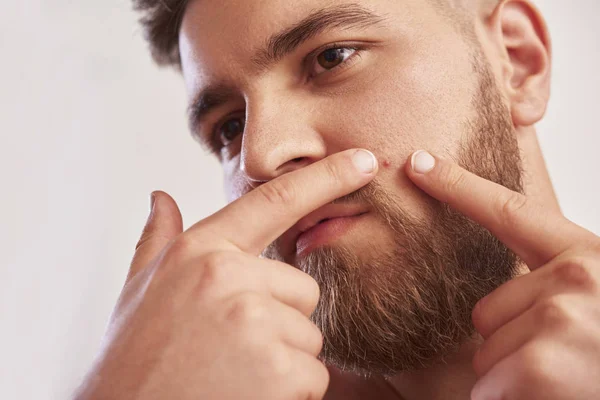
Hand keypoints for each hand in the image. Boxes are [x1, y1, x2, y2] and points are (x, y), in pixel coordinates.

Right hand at [74, 149, 377, 399]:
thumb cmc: (133, 359)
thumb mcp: (138, 292)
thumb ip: (157, 240)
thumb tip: (161, 196)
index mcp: (199, 252)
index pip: (274, 201)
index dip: (326, 177)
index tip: (366, 160)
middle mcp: (228, 275)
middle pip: (302, 289)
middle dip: (281, 319)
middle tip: (233, 348)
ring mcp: (253, 320)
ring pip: (309, 334)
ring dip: (283, 360)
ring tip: (233, 373)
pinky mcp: (276, 367)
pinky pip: (314, 375)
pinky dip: (290, 394)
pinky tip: (247, 395)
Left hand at [406, 150, 599, 399]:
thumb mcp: (596, 300)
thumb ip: (552, 283)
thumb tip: (493, 304)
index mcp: (588, 255)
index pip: (507, 210)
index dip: (457, 185)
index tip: (417, 163)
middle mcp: (576, 277)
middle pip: (485, 311)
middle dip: (512, 343)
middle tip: (564, 361)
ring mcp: (560, 317)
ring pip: (485, 350)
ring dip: (514, 377)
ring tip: (567, 382)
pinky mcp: (541, 363)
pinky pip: (488, 384)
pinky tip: (555, 399)